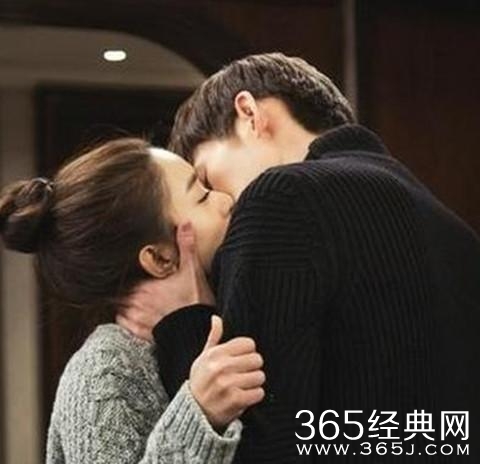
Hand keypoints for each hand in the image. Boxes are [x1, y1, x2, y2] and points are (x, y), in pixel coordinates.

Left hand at [117, 222, 213, 340]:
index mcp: (144, 287)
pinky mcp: (140, 334)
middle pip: (118, 293)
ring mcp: (137, 320)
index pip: (121, 278)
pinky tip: (133, 314)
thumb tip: (184, 223)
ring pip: (119, 308)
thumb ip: (186, 246)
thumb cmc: (194, 302)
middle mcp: (136, 303)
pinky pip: (123, 325)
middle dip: (123, 288)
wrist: (198, 332)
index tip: (127, 272)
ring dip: (123, 303)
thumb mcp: (192, 271)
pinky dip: (125, 318)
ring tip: (132, 298)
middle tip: (131, 283)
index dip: (122, 275)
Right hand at [190, 315, 265, 428]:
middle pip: (257, 359)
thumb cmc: (201, 381)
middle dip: (253, 367)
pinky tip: (244, 396)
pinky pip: (259, 393)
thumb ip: (214, 338)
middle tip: (244, 373)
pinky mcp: (235, 400)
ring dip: (254, 382)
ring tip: (243, 385)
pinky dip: (254, 395)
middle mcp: (221, 367)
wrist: (193, 412)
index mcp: (215, 354)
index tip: (241, 359)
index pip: (248, 344)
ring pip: (260, 376)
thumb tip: (216, 318)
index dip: (248, 351)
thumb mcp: (204, 358)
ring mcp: (228, 384)